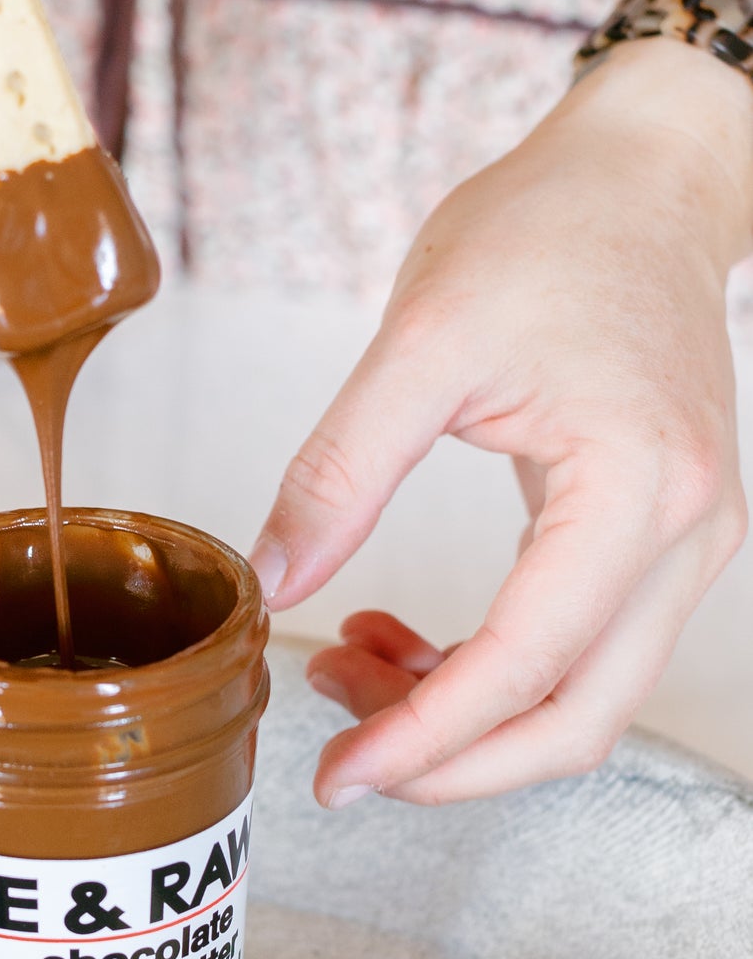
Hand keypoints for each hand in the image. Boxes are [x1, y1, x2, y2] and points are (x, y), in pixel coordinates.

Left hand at [251, 38, 752, 805]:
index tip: (335, 779)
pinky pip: (578, 646)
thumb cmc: (549, 231)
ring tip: (347, 665)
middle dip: (451, 758)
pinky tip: (397, 633)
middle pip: (577, 720)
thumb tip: (275, 583)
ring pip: (579, 696)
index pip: (527, 665)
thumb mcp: (421, 340)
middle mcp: (684, 535)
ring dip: (463, 713)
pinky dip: (486, 667)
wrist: (640, 178)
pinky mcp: (656, 536)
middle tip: (340, 751)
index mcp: (635, 489)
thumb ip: (340, 471)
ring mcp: (683, 543)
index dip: (424, 741)